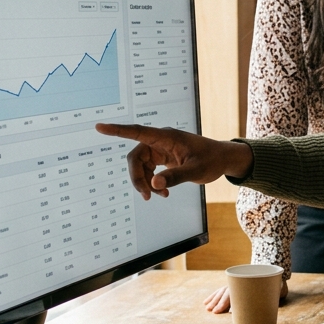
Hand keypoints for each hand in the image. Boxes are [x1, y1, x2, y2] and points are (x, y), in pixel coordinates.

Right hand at [95, 123, 252, 199]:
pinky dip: (153, 183)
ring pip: (141, 166)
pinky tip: (164, 193)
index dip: (117, 130)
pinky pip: (149, 170)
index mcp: (166, 136)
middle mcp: (160, 140)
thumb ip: (175, 176)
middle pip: (136, 158)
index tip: (99, 127)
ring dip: (146, 183)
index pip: (137, 131)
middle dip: (138, 178)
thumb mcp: (195, 170)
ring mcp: (161, 149)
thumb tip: (154, 184)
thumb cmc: (212, 160)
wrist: (223, 160)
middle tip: (147, 196)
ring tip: (161, 195)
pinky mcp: (163, 158)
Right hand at [203, 280, 288, 312]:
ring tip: (207, 307)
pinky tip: (207, 302)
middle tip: (212, 311)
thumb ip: (275, 290)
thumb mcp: (277, 286)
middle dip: (218, 301)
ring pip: (223, 291)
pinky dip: (214, 296)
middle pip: (227, 292)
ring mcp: (237, 284)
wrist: (271, 270)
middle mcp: (241, 283)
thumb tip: (274, 296)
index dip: (226, 302)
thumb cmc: (274, 283)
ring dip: (214, 299)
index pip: (235, 293)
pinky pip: (223, 291)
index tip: (218, 310)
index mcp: (249, 283)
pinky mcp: (235, 287)